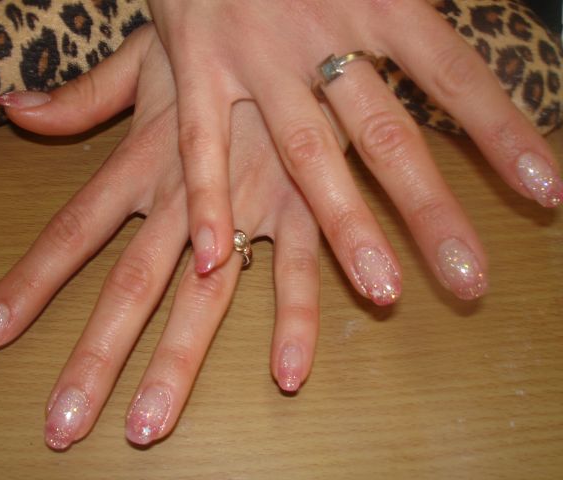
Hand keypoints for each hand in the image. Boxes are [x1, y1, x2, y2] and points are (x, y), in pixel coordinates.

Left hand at [0, 25, 321, 447]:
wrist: (289, 15)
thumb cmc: (213, 39)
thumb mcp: (143, 59)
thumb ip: (82, 96)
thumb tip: (14, 108)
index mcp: (142, 159)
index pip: (70, 231)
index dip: (27, 286)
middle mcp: (183, 194)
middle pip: (128, 285)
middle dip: (93, 356)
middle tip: (64, 424)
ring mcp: (242, 205)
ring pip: (201, 294)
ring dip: (176, 362)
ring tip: (148, 424)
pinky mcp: (301, 204)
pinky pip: (298, 269)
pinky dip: (294, 319)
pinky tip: (286, 372)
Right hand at [149, 0, 562, 298]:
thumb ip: (401, 13)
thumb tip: (453, 58)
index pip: (453, 73)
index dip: (501, 132)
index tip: (545, 193)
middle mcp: (319, 30)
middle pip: (385, 132)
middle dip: (430, 209)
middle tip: (470, 279)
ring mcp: (255, 53)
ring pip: (306, 151)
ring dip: (345, 224)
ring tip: (384, 291)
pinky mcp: (196, 64)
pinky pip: (202, 142)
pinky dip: (207, 198)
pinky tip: (215, 257)